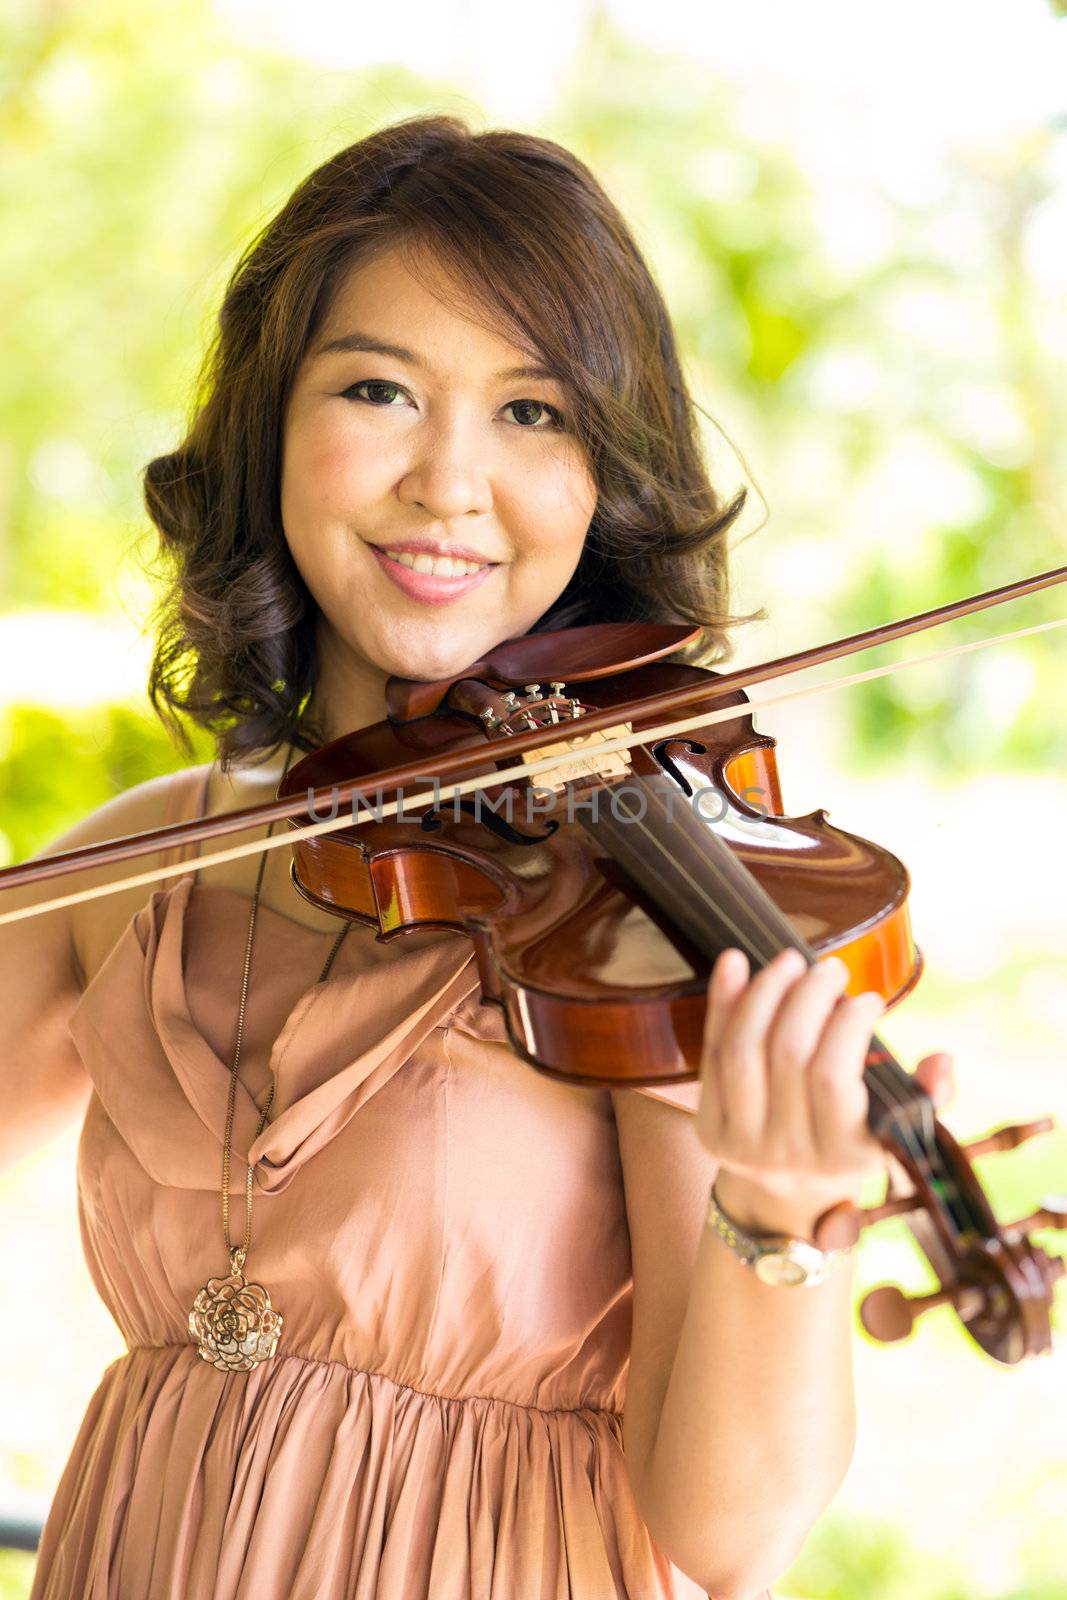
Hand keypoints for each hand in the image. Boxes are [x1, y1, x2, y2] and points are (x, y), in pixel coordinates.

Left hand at [694, 947, 956, 1218]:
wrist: (786, 1193)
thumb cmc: (850, 1144)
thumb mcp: (894, 1133)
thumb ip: (924, 1098)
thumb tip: (941, 1059)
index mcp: (842, 1157)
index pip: (833, 1079)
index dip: (847, 1027)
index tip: (868, 998)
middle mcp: (787, 1154)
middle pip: (787, 1054)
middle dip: (809, 997)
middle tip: (831, 968)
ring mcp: (740, 1142)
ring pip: (742, 1050)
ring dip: (765, 993)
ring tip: (790, 961)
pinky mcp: (707, 1125)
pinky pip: (710, 1053)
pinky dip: (721, 1003)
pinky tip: (733, 961)